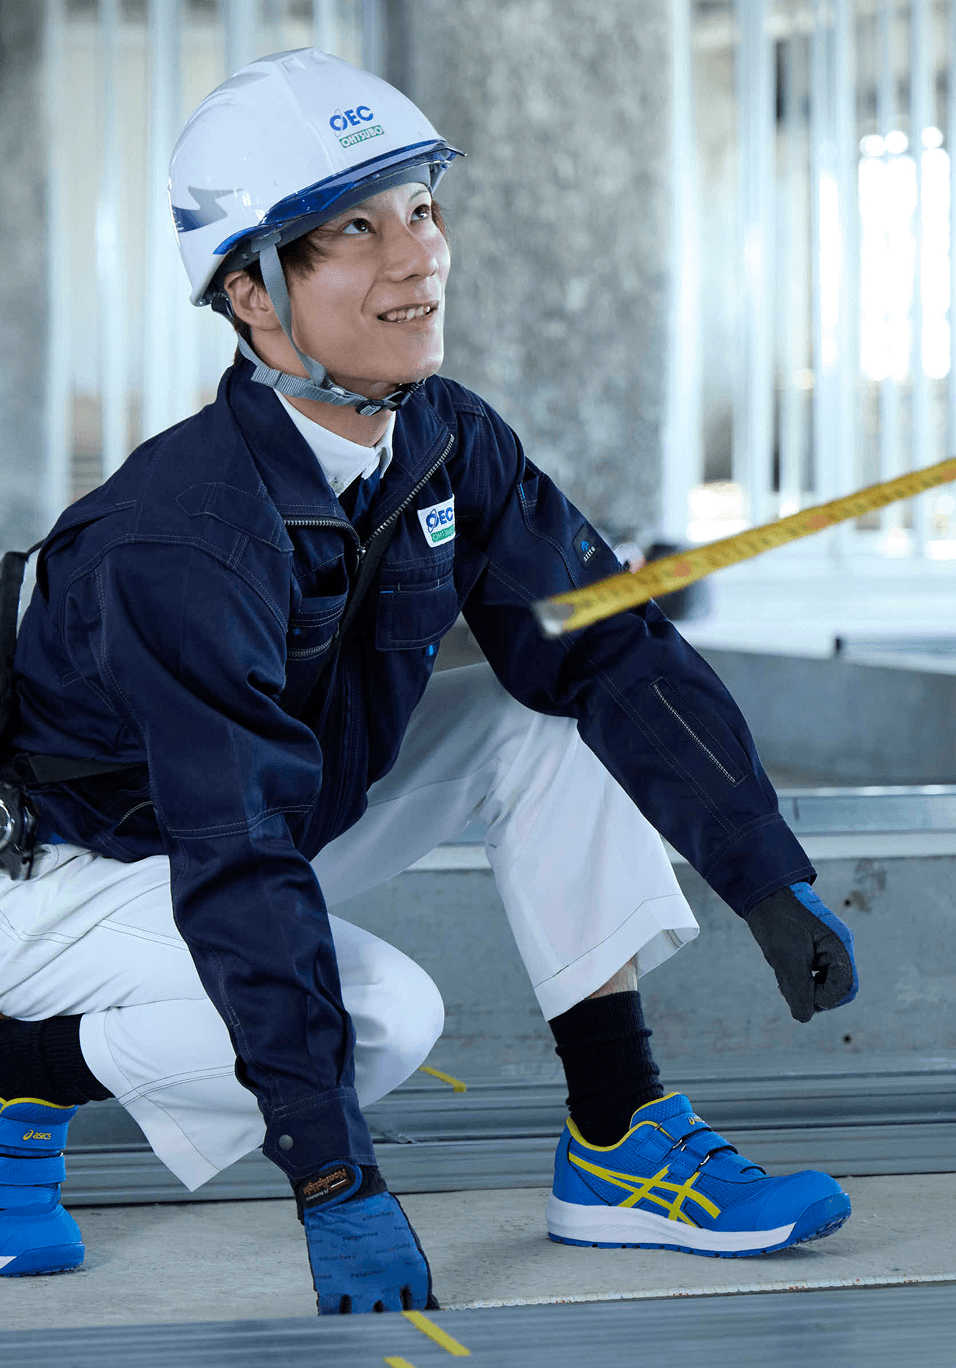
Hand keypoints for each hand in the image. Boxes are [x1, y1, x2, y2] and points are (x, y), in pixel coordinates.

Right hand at [296, 1162, 437, 1314]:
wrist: (342, 1190)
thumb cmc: (373, 1207)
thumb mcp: (402, 1235)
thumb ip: (407, 1266)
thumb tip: (412, 1291)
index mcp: (410, 1267)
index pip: (419, 1305)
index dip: (413, 1312)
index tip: (409, 1316)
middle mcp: (387, 1282)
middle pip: (393, 1318)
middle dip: (389, 1320)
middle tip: (385, 1321)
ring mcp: (358, 1286)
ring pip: (364, 1321)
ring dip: (363, 1321)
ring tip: (361, 1320)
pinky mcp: (332, 1284)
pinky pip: (332, 1315)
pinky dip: (334, 1317)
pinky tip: (337, 1314)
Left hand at [743, 882, 858, 1022]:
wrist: (762, 890)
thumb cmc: (775, 919)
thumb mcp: (785, 957)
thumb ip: (798, 989)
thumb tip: (804, 1016)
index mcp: (838, 945)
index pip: (845, 989)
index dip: (823, 998)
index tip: (798, 989)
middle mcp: (838, 946)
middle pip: (839, 988)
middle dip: (815, 994)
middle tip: (789, 984)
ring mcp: (828, 946)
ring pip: (826, 982)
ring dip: (806, 986)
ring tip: (784, 974)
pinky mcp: (815, 947)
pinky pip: (816, 973)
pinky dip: (801, 977)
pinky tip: (784, 970)